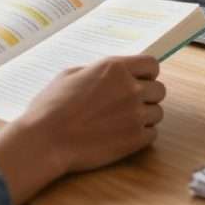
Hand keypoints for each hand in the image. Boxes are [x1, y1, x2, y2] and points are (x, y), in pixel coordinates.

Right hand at [0, 55, 165, 204]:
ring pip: (157, 113)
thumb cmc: (51, 107)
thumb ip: (96, 71)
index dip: (147, 73)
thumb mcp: (69, 75)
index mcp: (114, 68)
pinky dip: (141, 136)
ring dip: (144, 117)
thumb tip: (108, 74)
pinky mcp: (135, 139)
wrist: (46, 140)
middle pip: (159, 90)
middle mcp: (130, 88)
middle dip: (147, 96)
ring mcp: (135, 114)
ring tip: (122, 122)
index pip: (152, 64)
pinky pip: (152, 134)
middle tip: (129, 105)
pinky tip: (122, 136)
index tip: (139, 81)